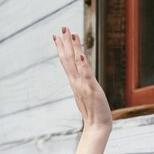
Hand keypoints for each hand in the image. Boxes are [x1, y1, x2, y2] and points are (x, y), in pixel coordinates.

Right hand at [53, 26, 111, 153]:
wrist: (97, 126)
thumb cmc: (93, 111)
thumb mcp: (85, 94)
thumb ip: (82, 84)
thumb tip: (80, 78)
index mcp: (75, 81)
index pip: (66, 61)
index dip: (61, 47)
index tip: (56, 34)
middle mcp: (76, 81)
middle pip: (68, 59)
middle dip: (65, 42)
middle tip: (63, 27)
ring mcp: (82, 85)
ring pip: (76, 63)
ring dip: (73, 48)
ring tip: (71, 34)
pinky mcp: (91, 90)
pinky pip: (86, 75)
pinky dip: (83, 65)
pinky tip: (81, 55)